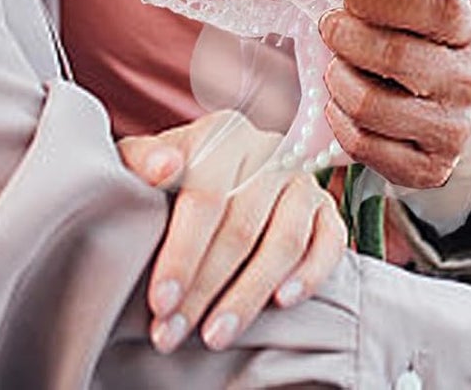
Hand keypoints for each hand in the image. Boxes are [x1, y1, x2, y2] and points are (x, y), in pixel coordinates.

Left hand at [117, 111, 345, 353]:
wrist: (208, 182)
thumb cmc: (166, 180)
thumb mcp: (141, 164)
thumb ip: (143, 161)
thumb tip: (165, 167)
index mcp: (221, 134)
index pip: (205, 197)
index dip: (182, 253)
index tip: (160, 303)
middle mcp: (267, 150)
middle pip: (241, 228)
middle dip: (205, 289)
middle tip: (174, 334)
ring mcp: (301, 179)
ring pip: (284, 242)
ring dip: (249, 294)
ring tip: (215, 336)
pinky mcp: (326, 209)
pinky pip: (329, 244)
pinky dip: (310, 275)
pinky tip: (282, 304)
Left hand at [320, 0, 470, 192]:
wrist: (451, 112)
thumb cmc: (420, 51)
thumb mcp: (417, 16)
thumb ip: (387, 3)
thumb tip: (342, 10)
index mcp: (467, 33)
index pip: (439, 10)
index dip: (387, 1)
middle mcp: (466, 83)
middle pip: (396, 56)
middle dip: (347, 37)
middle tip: (330, 28)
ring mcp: (451, 131)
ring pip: (369, 104)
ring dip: (339, 80)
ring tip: (336, 69)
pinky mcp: (429, 170)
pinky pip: (363, 144)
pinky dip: (338, 120)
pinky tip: (339, 105)